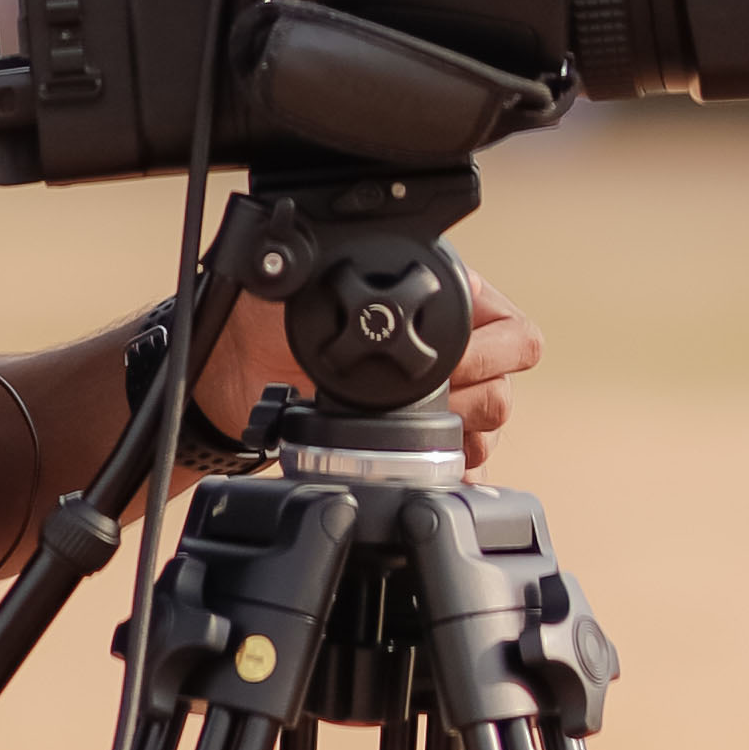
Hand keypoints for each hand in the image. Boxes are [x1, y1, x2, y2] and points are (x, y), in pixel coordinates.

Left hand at [186, 267, 540, 473]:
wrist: (235, 371)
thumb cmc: (266, 318)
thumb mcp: (306, 289)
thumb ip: (340, 281)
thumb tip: (355, 285)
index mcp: (446, 297)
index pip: (514, 332)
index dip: (490, 355)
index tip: (450, 369)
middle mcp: (452, 345)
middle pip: (507, 385)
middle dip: (475, 399)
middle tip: (431, 403)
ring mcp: (439, 393)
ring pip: (492, 424)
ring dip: (466, 435)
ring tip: (421, 432)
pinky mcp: (418, 436)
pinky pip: (468, 460)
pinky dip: (457, 468)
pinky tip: (431, 468)